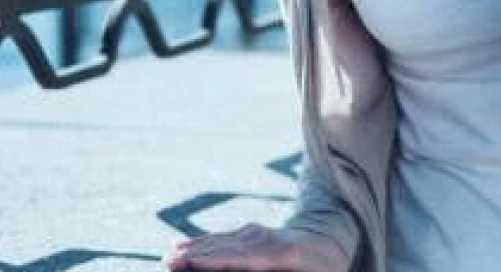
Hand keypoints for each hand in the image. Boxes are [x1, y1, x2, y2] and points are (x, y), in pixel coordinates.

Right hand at [162, 223, 350, 270]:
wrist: (332, 239)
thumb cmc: (324, 269)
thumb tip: (247, 267)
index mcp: (281, 253)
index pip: (240, 256)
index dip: (214, 259)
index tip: (190, 261)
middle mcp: (265, 238)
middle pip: (224, 247)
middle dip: (195, 254)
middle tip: (167, 261)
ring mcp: (257, 232)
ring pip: (219, 240)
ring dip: (194, 247)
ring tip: (169, 255)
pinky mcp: (251, 232)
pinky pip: (222, 238)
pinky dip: (201, 243)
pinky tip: (185, 247)